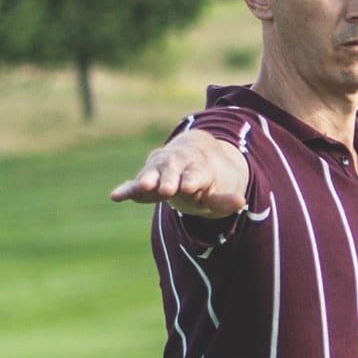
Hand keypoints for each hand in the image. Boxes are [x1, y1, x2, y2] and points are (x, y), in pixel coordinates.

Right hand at [114, 129, 249, 220]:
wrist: (192, 156)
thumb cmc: (205, 181)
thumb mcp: (217, 192)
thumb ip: (224, 200)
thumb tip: (242, 201)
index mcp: (197, 167)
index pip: (195, 174)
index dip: (192, 180)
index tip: (189, 186)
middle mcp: (177, 165)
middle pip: (172, 171)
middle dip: (169, 179)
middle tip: (166, 189)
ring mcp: (159, 169)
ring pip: (153, 172)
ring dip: (147, 179)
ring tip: (143, 187)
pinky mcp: (145, 177)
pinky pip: (134, 184)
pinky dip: (126, 189)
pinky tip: (115, 196)